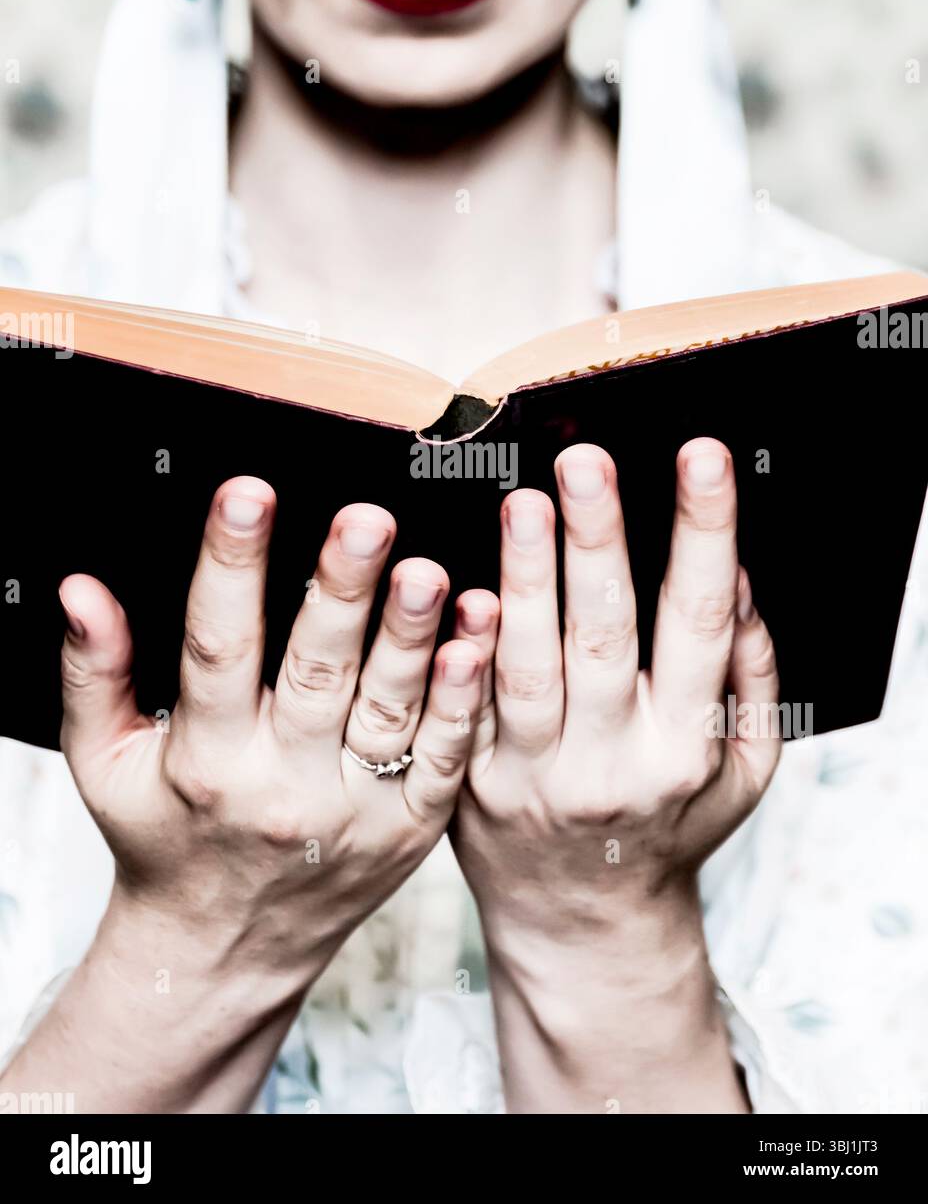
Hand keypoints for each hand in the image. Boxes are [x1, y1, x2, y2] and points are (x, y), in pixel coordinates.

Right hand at [28, 475, 485, 1110]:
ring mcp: (356, 811)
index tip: (247, 495)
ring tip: (428, 571)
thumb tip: (80, 591)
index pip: (216, 648)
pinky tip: (476, 640)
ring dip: (412, 638)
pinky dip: (463, 700)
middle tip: (366, 519)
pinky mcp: (410, 828)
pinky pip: (444, 757)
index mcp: (206, 760)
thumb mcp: (106, 765)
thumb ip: (93, 674)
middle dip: (341, 590)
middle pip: (316, 671)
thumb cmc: (165, 841)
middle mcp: (284, 785)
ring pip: (390, 710)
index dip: (229, 567)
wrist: (225, 952)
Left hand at [451, 438, 780, 1110]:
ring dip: (524, 582)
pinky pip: (463, 712)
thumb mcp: (742, 769)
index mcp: (686, 745)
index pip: (700, 623)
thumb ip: (749, 675)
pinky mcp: (470, 782)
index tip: (699, 458)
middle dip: (600, 542)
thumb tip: (736, 574)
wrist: (585, 921)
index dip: (702, 535)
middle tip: (587, 462)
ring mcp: (535, 775)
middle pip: (606, 637)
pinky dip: (461, 654)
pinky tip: (457, 594)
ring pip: (527, 668)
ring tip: (521, 503)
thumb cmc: (670, 824)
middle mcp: (611, 759)